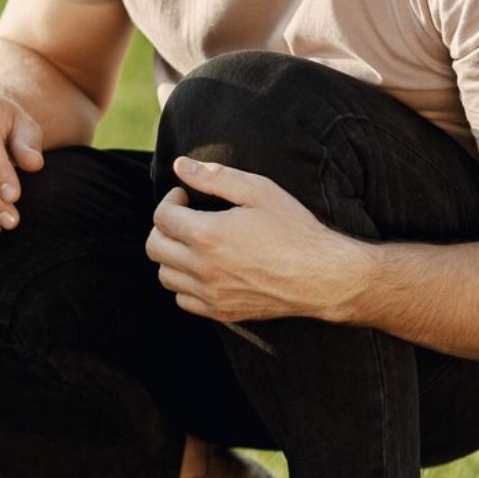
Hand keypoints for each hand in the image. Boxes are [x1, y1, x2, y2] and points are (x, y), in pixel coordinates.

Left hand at [146, 156, 368, 323]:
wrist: (324, 276)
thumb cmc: (295, 229)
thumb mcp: (259, 191)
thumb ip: (215, 177)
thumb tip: (180, 166)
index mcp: (207, 235)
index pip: (161, 217)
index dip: (170, 201)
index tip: (185, 196)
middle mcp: (202, 268)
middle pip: (154, 247)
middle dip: (164, 227)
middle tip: (185, 218)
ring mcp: (210, 294)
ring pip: (165, 275)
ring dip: (172, 256)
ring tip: (195, 243)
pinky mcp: (221, 312)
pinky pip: (183, 300)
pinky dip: (185, 284)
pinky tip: (205, 269)